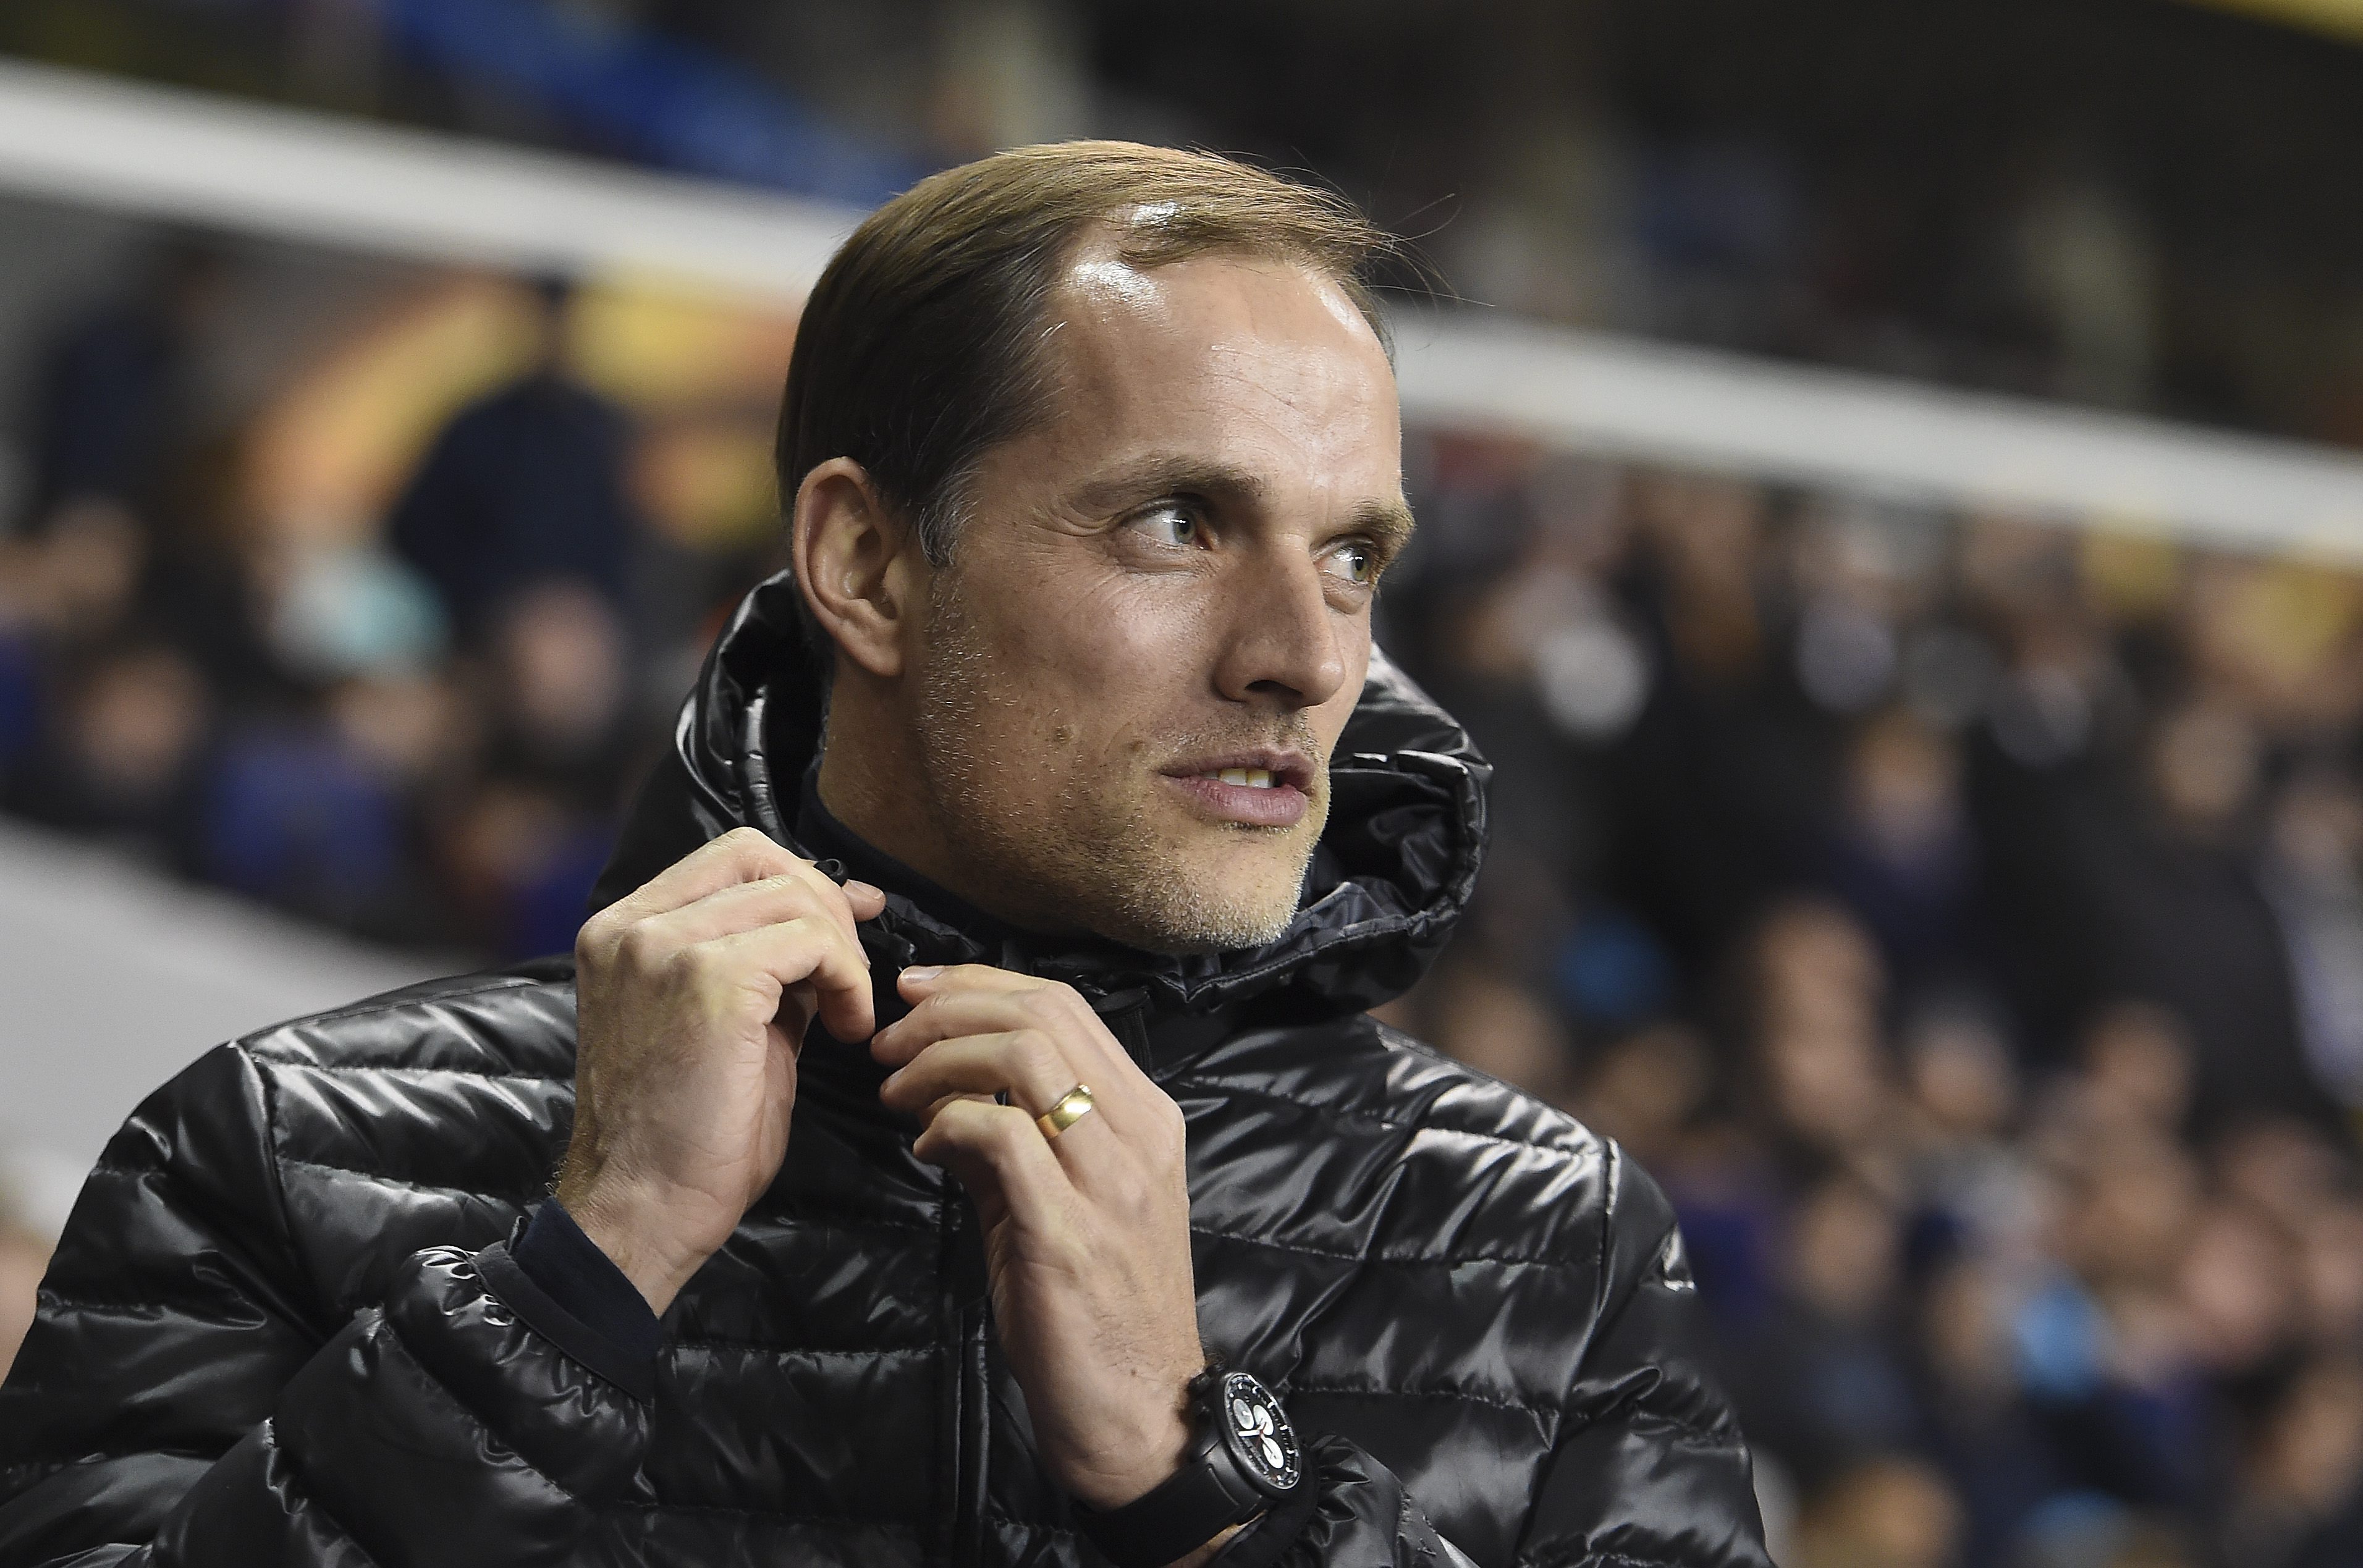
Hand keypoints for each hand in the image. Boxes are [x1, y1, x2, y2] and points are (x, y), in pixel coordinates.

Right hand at [558, 827, 884, 1313]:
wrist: (645, 1206)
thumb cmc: (685, 1131)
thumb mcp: (723, 1021)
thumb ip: (763, 962)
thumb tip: (838, 913)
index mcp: (621, 931)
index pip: (727, 857)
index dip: (798, 880)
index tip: (849, 921)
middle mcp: (631, 926)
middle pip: (756, 855)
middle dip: (823, 902)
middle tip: (852, 970)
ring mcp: (663, 948)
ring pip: (791, 896)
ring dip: (841, 952)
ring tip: (848, 1015)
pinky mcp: (708, 981)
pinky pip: (810, 941)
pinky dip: (847, 978)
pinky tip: (848, 1030)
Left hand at [871, 966, 1207, 1513]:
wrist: (1141, 1414)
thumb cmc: (1101, 1314)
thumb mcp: (1068, 1208)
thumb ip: (1017, 1146)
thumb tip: (948, 1103)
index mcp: (1147, 1118)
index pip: (1065, 1005)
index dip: (981, 984)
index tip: (918, 993)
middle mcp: (1139, 1135)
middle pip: (1042, 1014)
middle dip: (949, 1008)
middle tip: (889, 1037)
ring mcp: (1108, 1181)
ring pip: (1023, 1057)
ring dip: (940, 1058)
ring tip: (895, 1089)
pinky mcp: (1066, 1231)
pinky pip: (998, 1135)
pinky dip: (947, 1124)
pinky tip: (925, 1147)